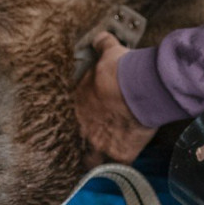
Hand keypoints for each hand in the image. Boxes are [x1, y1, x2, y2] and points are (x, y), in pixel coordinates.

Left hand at [74, 34, 156, 166]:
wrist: (139, 85)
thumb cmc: (122, 69)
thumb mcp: (108, 53)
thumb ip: (101, 45)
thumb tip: (101, 36)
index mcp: (75, 105)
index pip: (64, 121)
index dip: (71, 123)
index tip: (78, 123)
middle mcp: (82, 129)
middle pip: (72, 146)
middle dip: (79, 146)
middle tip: (86, 146)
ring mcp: (99, 144)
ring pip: (89, 162)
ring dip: (95, 161)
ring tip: (101, 161)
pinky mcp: (119, 155)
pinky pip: (117, 168)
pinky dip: (121, 167)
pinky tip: (124, 165)